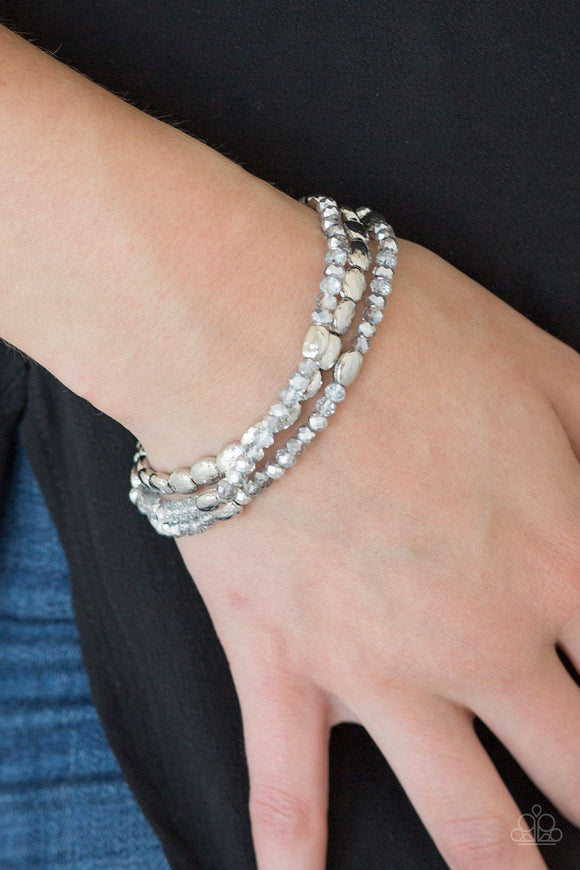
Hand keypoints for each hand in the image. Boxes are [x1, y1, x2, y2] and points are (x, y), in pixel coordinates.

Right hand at [172, 239, 579, 868]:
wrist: (256, 342)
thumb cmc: (401, 340)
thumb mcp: (545, 367)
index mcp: (556, 562)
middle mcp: (481, 640)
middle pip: (576, 770)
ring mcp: (378, 668)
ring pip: (466, 819)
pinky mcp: (282, 664)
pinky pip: (287, 787)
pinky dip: (295, 856)